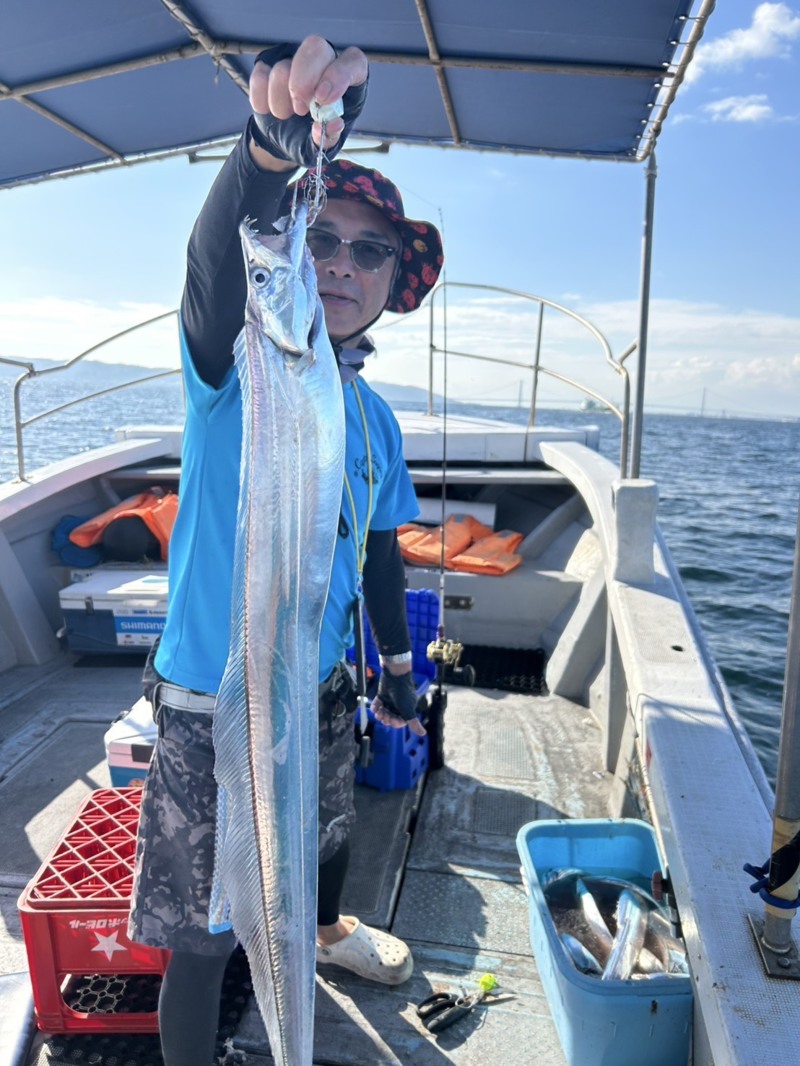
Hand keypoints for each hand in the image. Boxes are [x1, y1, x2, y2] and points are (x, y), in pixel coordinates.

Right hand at [248, 36, 368, 169]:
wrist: (283, 141)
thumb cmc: (312, 137)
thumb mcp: (325, 144)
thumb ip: (331, 137)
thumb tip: (333, 124)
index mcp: (347, 78)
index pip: (353, 61)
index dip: (339, 75)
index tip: (323, 99)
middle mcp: (323, 62)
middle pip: (316, 48)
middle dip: (303, 81)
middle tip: (299, 110)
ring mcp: (294, 60)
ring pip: (283, 67)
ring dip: (280, 102)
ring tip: (285, 116)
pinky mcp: (268, 64)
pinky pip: (260, 76)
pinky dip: (261, 100)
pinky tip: (268, 111)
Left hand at [372, 667, 426, 736]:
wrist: (395, 676)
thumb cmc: (403, 693)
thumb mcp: (408, 710)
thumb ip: (413, 723)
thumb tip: (423, 734)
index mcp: (406, 709)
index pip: (400, 721)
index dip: (395, 723)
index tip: (391, 721)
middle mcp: (398, 705)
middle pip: (391, 717)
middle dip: (386, 718)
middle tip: (383, 716)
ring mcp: (390, 700)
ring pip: (384, 711)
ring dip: (380, 714)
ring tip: (378, 712)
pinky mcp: (382, 695)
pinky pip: (378, 704)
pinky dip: (375, 707)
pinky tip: (374, 707)